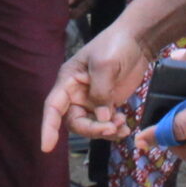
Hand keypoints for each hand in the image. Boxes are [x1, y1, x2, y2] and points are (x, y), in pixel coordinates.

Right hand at [40, 22, 154, 150]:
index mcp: (68, 80)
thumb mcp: (105, 65)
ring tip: (122, 125)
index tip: (47, 147)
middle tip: (110, 127)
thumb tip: (102, 117)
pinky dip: (114, 129)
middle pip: (75, 122)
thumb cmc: (115, 45)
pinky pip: (105, 124)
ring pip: (91, 126)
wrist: (138, 40)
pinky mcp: (107, 104)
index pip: (52, 107)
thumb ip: (101, 92)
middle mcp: (76, 93)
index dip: (48, 127)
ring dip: (105, 131)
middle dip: (91, 129)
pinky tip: (125, 125)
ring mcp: (92, 100)